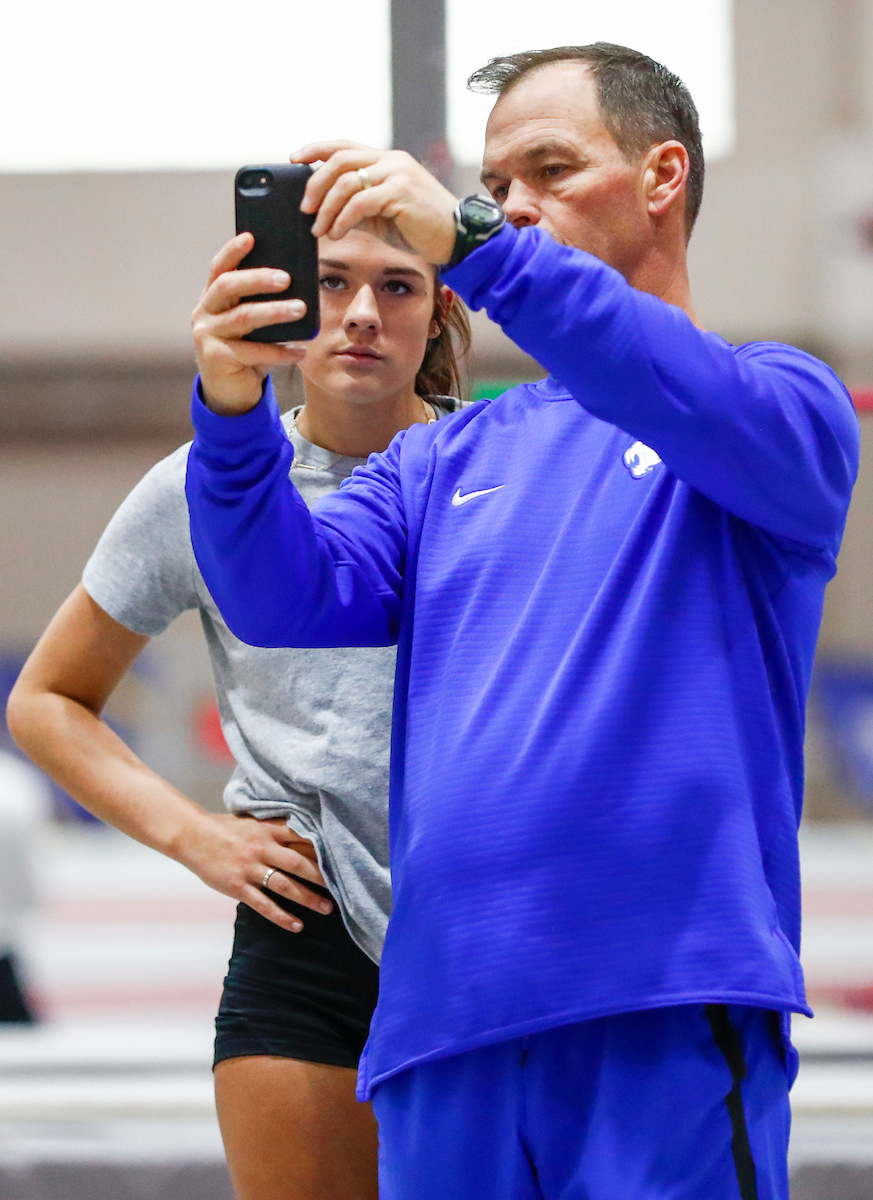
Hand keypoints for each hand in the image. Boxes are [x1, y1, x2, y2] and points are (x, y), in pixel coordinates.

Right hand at [180, 812, 330, 932]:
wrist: (192, 835)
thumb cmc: (226, 828)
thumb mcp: (253, 822)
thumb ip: (276, 829)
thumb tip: (306, 835)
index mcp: (267, 829)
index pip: (301, 838)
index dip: (322, 849)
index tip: (341, 858)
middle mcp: (261, 848)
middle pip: (298, 863)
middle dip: (322, 876)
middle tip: (342, 887)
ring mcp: (249, 868)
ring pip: (284, 885)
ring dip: (308, 898)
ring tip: (327, 908)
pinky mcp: (237, 886)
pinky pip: (263, 904)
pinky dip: (281, 916)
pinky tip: (296, 925)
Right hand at [191, 234, 308, 414]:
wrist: (231, 392)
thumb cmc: (245, 351)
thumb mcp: (252, 325)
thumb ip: (261, 305)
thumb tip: (295, 283)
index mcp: (212, 298)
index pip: (219, 268)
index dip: (233, 251)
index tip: (251, 237)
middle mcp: (204, 313)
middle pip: (228, 287)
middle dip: (258, 279)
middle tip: (286, 278)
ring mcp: (207, 335)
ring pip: (243, 318)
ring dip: (275, 312)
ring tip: (301, 309)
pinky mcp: (216, 358)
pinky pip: (253, 351)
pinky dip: (280, 351)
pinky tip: (300, 351)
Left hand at [291, 140, 456, 265]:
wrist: (455, 239)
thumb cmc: (420, 228)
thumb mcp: (381, 216)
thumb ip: (356, 207)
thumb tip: (324, 211)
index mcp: (386, 160)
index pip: (344, 145)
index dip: (316, 149)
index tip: (294, 159)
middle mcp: (391, 161)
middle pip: (339, 160)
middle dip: (315, 185)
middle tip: (305, 209)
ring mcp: (397, 174)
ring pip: (347, 181)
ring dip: (326, 208)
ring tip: (319, 229)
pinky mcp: (400, 192)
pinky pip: (360, 202)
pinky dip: (342, 219)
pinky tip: (336, 234)